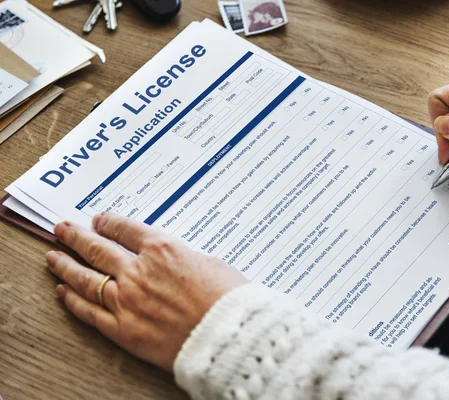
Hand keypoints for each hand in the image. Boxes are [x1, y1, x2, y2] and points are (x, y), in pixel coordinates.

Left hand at [46, 213, 247, 371]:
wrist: (228, 335)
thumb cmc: (228, 298)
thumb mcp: (211, 263)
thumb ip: (183, 258)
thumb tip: (172, 260)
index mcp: (162, 249)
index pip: (125, 229)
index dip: (108, 222)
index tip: (98, 220)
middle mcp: (138, 271)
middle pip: (98, 249)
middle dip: (77, 237)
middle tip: (62, 229)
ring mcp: (127, 300)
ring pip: (86, 278)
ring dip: (66, 265)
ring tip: (53, 257)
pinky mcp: (123, 330)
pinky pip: (90, 312)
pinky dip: (73, 301)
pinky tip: (63, 292)